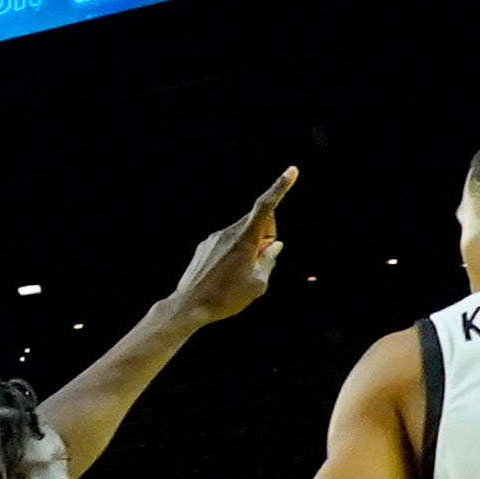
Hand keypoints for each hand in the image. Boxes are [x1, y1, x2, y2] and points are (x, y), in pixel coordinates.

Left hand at [164, 168, 295, 328]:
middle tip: (261, 262)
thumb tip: (274, 245)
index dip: (280, 187)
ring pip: (243, 233)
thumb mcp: (259, 283)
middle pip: (258, 222)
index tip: (291, 171)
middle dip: (267, 236)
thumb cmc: (226, 297)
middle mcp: (227, 233)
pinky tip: (226, 274)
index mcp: (244, 239)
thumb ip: (270, 259)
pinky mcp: (204, 246)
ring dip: (251, 246)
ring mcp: (213, 238)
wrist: (188, 307)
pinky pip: (228, 242)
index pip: (266, 206)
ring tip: (240, 273)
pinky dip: (236, 252)